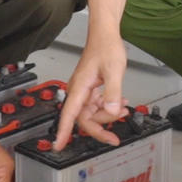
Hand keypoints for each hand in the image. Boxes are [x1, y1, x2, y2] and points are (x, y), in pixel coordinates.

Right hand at [54, 34, 129, 149]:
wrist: (105, 35)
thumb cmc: (106, 47)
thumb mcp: (114, 70)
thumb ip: (113, 92)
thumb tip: (112, 111)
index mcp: (80, 87)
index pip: (69, 115)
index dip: (63, 132)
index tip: (58, 145)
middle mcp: (79, 91)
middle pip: (84, 119)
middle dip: (100, 126)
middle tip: (114, 136)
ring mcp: (84, 91)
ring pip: (92, 114)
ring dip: (107, 116)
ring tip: (123, 109)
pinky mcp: (90, 89)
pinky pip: (97, 106)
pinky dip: (108, 108)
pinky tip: (120, 103)